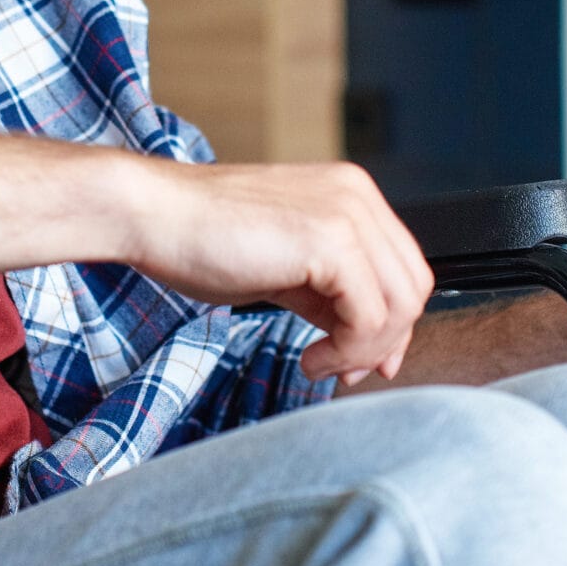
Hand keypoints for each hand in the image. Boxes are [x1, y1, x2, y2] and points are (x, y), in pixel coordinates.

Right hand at [126, 159, 433, 385]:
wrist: (152, 215)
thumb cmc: (202, 239)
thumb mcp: (285, 270)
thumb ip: (332, 299)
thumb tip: (373, 349)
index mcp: (350, 194)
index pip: (404, 268)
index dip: (390, 325)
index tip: (358, 360)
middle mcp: (358, 196)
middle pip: (414, 286)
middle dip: (385, 342)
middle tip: (343, 371)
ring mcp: (347, 213)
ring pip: (400, 304)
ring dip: (365, 351)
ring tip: (320, 364)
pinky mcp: (331, 240)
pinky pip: (371, 316)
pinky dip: (348, 351)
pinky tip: (309, 359)